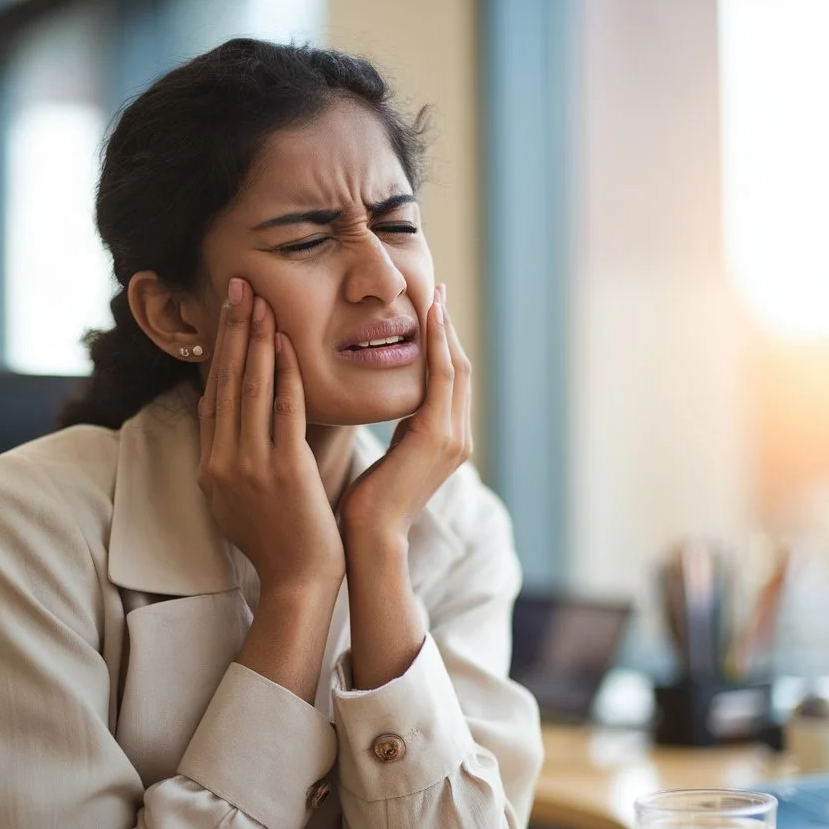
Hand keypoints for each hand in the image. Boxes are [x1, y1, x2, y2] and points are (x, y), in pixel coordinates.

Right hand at [197, 279, 344, 595]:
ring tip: (258, 298)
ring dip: (256, 339)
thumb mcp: (235, 499)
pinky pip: (285, 409)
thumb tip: (218, 413)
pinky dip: (286, 372)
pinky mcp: (284, 469)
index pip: (212, 398)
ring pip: (251, 389)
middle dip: (233, 330)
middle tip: (237, 285)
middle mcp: (223, 462)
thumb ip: (227, 456)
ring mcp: (251, 466)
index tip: (227, 316)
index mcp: (210, 468)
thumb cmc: (276, 541)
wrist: (297, 581)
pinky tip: (288, 342)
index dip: (220, 353)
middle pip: (226, 383)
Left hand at [339, 284, 471, 545]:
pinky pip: (441, 377)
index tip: (432, 312)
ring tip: (434, 295)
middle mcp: (459, 437)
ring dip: (445, 329)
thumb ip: (400, 434)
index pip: (452, 382)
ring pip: (455, 367)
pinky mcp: (437, 436)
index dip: (445, 345)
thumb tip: (387, 408)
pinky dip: (437, 345)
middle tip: (437, 291)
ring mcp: (453, 437)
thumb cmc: (368, 503)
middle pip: (461, 368)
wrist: (370, 537)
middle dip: (449, 329)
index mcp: (448, 442)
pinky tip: (426, 318)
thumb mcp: (390, 459)